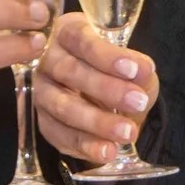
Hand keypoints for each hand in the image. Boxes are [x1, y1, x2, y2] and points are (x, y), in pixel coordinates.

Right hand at [34, 13, 157, 163]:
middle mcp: (48, 59)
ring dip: (97, 122)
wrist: (106, 97)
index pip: (83, 40)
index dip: (107, 56)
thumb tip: (143, 71)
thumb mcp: (131, 65)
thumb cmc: (116, 70)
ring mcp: (41, 91)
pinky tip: (108, 151)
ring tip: (127, 132)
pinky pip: (59, 135)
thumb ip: (138, 67)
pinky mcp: (42, 122)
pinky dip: (85, 145)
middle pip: (70, 72)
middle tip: (138, 102)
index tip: (135, 69)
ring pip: (63, 106)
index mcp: (68, 33)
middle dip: (106, 89)